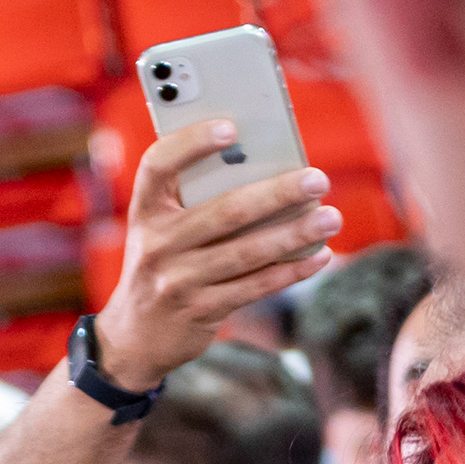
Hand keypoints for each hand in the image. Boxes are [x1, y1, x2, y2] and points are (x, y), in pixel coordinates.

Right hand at [101, 124, 338, 390]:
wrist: (134, 336)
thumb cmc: (162, 263)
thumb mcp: (162, 229)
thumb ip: (196, 201)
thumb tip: (270, 174)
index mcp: (145, 210)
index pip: (158, 165)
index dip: (191, 143)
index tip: (231, 128)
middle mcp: (157, 244)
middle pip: (225, 211)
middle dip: (278, 193)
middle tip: (318, 180)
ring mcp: (177, 281)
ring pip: (248, 252)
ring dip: (295, 234)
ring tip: (330, 218)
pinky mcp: (200, 311)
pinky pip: (255, 287)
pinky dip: (291, 270)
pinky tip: (319, 255)